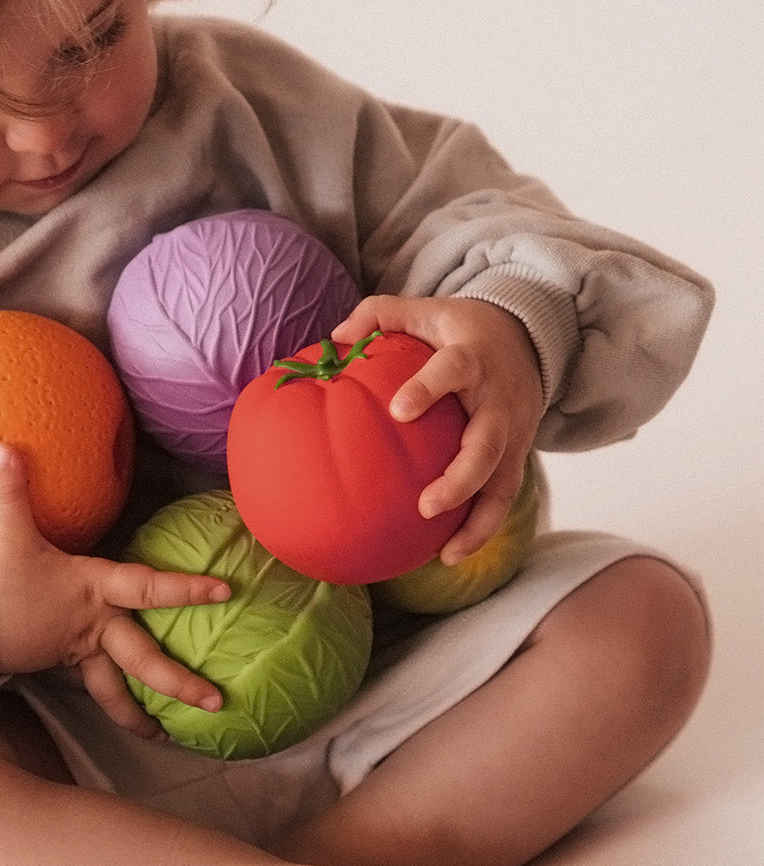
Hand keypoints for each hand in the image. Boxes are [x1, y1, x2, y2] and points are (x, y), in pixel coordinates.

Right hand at [0, 444, 227, 738]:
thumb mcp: (6, 536)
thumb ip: (9, 491)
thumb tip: (5, 447)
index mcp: (92, 592)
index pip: (147, 588)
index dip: (185, 588)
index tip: (225, 591)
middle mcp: (93, 625)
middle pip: (141, 660)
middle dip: (179, 682)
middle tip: (216, 703)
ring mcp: (78, 649)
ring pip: (117, 688)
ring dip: (141, 714)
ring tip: (166, 735)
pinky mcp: (62, 662)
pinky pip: (96, 688)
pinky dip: (115, 704)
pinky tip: (134, 715)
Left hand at [332, 296, 543, 562]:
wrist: (530, 338)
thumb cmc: (461, 328)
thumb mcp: (425, 309)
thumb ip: (378, 315)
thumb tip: (335, 338)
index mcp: (472, 358)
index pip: (453, 370)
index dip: (428, 388)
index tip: (398, 410)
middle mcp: (498, 400)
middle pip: (487, 444)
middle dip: (461, 479)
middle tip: (426, 506)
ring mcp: (513, 432)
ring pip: (502, 482)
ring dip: (478, 521)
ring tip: (445, 552)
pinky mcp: (518, 455)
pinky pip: (503, 497)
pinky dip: (482, 529)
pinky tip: (449, 555)